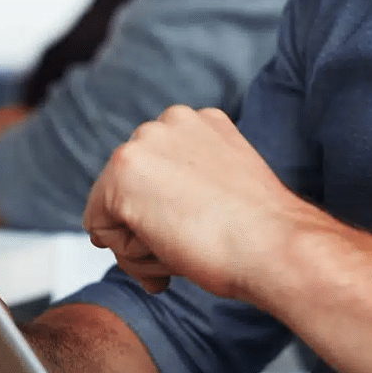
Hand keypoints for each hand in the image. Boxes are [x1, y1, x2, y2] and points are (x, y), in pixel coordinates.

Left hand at [83, 106, 314, 300]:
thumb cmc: (258, 231)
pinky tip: (168, 246)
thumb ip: (190, 182)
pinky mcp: (122, 172)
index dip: (166, 212)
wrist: (271, 245)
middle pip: (129, 187)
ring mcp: (143, 142)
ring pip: (113, 208)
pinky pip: (100, 228)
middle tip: (185, 245)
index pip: (155, 172)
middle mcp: (169, 120)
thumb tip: (158, 211)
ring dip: (139, 240)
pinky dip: (126, 252)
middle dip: (147, 224)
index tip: (194, 228)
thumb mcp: (224, 186)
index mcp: (199, 121)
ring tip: (182, 246)